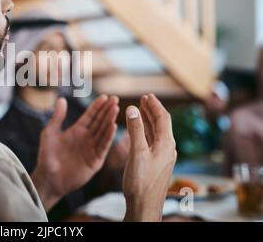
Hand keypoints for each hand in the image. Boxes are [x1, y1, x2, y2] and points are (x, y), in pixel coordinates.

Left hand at [32, 95, 118, 210]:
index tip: (105, 96)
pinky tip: (113, 126)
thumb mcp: (50, 132)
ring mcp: (92, 149)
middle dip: (107, 110)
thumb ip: (57, 117)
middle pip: (99, 121)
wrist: (48, 177)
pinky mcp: (95, 160)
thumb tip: (62, 99)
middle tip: (115, 99)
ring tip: (116, 109)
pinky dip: (109, 136)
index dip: (97, 106)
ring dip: (109, 120)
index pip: (90, 116)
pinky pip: (103, 146)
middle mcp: (87, 138)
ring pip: (103, 132)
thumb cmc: (47, 155)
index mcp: (77, 131)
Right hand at [122, 94, 176, 221]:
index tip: (147, 95)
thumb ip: (135, 130)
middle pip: (161, 124)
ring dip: (149, 120)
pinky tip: (139, 131)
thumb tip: (133, 109)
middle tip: (144, 99)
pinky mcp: (157, 164)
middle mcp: (168, 149)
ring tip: (141, 110)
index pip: (163, 118)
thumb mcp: (137, 153)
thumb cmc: (141, 182)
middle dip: (152, 110)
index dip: (154, 105)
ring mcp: (163, 157)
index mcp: (166, 144)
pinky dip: (145, 132)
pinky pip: (153, 142)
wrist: (144, 206)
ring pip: (157, 133)